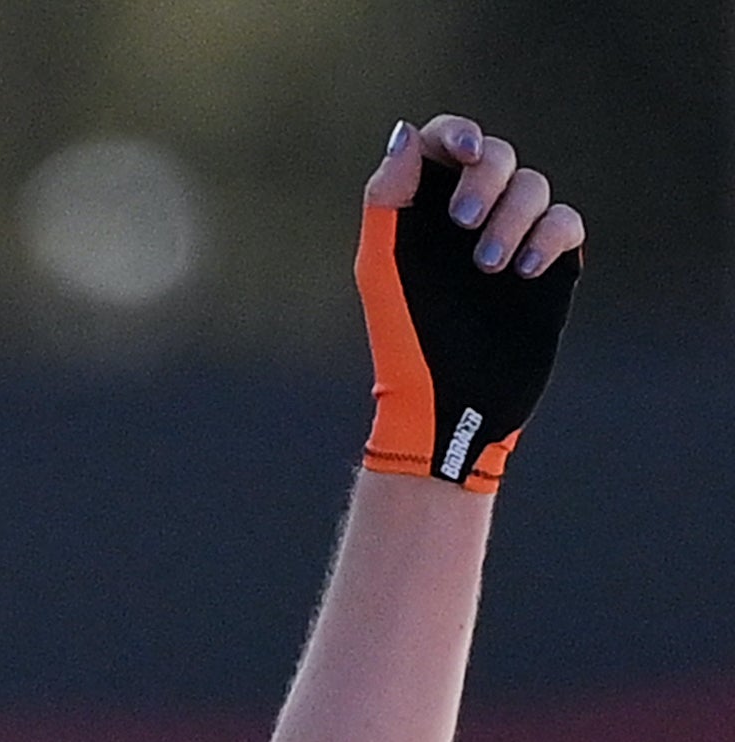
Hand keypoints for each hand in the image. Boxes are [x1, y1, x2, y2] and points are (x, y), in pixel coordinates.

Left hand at [355, 116, 581, 491]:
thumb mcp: (384, 267)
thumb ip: (388, 199)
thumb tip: (406, 132)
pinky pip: (567, 221)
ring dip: (513, 216)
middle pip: (496, 156)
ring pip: (534, 185)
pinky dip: (550, 235)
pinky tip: (524, 271)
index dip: (458, 136)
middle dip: (485, 180)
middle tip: (462, 224)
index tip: (464, 154)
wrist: (448, 400)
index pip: (446, 144)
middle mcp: (469, 216)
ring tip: (487, 267)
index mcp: (423, 210)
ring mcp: (512, 237)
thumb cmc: (405, 337)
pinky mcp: (549, 264)